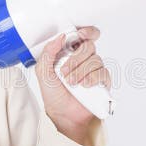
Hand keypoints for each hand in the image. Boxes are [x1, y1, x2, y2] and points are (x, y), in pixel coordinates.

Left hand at [34, 26, 110, 142]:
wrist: (62, 114)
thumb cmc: (53, 93)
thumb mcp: (43, 72)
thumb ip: (48, 52)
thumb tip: (61, 37)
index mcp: (71, 52)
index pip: (85, 35)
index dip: (87, 31)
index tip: (80, 34)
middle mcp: (85, 59)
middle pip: (89, 46)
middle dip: (76, 59)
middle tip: (64, 72)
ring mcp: (95, 69)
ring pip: (95, 60)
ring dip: (81, 71)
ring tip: (71, 83)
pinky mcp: (103, 81)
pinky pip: (103, 73)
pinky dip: (92, 78)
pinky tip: (85, 85)